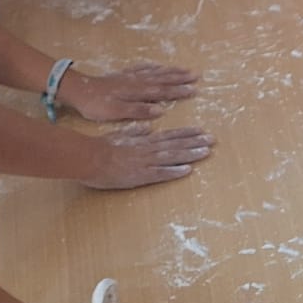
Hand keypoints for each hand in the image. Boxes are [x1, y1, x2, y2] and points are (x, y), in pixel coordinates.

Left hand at [62, 63, 199, 122]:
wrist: (77, 90)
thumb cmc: (96, 105)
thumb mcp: (116, 112)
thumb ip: (138, 111)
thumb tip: (160, 111)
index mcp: (137, 92)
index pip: (162, 92)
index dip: (179, 91)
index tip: (195, 90)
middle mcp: (137, 82)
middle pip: (162, 79)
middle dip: (180, 78)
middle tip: (196, 75)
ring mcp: (130, 76)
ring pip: (155, 73)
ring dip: (170, 71)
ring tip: (184, 69)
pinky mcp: (122, 75)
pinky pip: (142, 68)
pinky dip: (152, 67)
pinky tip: (157, 65)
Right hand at [80, 121, 213, 189]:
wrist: (89, 157)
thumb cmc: (102, 147)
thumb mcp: (120, 135)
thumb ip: (135, 132)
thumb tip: (149, 127)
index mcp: (144, 141)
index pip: (170, 135)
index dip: (187, 133)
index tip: (201, 131)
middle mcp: (148, 149)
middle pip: (176, 145)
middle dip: (195, 142)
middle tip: (213, 139)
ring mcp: (145, 162)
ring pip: (173, 157)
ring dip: (191, 154)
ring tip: (207, 152)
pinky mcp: (139, 175)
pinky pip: (160, 174)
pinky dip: (174, 171)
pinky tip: (187, 170)